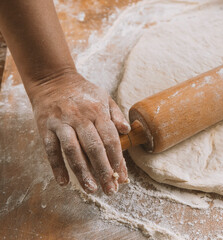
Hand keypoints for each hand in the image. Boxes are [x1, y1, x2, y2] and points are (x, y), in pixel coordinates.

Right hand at [30, 71, 129, 194]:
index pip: (111, 139)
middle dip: (104, 171)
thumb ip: (116, 114)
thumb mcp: (104, 97)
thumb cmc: (83, 92)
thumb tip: (127, 130)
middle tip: (111, 190)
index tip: (123, 177)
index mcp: (98, 111)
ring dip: (82, 173)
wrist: (53, 79)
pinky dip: (56, 167)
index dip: (118, 160)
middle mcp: (81, 118)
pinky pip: (51, 150)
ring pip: (73, 151)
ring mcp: (62, 123)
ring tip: (92, 189)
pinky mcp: (46, 128)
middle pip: (94, 148)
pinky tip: (64, 182)